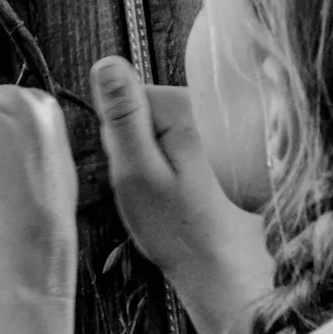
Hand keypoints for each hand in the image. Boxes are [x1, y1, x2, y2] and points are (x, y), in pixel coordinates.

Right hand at [91, 57, 272, 333]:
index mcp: (183, 106)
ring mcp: (220, 127)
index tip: (134, 171)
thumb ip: (122, 116)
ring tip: (171, 197)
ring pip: (166, 132)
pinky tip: (188, 196)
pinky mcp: (225, 148)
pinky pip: (184, 147)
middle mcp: (207, 108)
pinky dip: (179, 169)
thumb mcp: (136, 173)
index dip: (120, 137)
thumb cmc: (178, 229)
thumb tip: (107, 63)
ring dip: (160, 161)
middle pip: (149, 113)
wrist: (223, 270)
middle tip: (153, 190)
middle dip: (142, 148)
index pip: (128, 99)